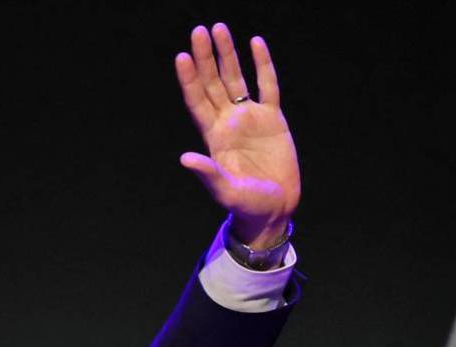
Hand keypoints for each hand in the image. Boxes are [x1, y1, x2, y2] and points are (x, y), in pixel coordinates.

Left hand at [175, 23, 300, 247]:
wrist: (273, 209)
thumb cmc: (246, 204)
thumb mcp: (225, 190)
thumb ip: (208, 173)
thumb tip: (185, 159)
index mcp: (213, 136)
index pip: (197, 100)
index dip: (189, 79)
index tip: (181, 56)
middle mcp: (227, 122)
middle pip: (213, 82)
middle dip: (205, 57)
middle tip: (199, 31)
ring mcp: (249, 118)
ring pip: (235, 79)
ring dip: (227, 55)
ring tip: (220, 29)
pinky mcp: (273, 119)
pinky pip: (267, 86)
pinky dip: (262, 65)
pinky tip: (256, 43)